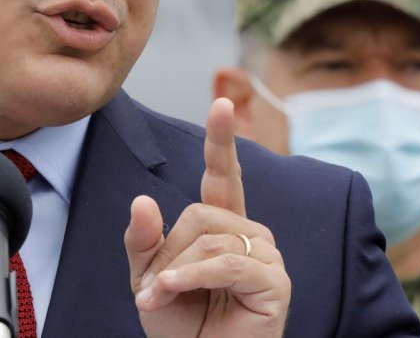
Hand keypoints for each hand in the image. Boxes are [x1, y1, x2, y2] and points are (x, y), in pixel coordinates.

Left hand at [124, 98, 290, 336]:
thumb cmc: (180, 325)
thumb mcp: (148, 277)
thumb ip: (143, 240)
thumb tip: (144, 199)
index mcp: (222, 225)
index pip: (223, 175)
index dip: (221, 140)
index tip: (221, 103)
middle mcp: (250, 233)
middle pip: (199, 214)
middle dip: (167, 252)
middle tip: (155, 288)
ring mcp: (267, 256)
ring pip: (211, 238)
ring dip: (176, 271)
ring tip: (161, 297)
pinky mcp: (275, 282)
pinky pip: (226, 262)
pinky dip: (192, 276)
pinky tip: (171, 291)